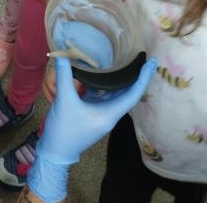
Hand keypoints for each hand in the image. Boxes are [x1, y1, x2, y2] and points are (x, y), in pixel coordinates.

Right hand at [26, 57, 156, 202]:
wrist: (55, 151)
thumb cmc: (64, 130)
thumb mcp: (64, 101)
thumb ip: (64, 76)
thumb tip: (62, 55)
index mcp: (110, 113)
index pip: (134, 94)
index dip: (143, 78)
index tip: (151, 62)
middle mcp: (110, 113)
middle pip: (128, 92)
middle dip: (135, 75)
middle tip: (140, 56)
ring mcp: (102, 113)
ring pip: (115, 93)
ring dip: (119, 78)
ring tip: (123, 60)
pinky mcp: (93, 112)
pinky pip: (103, 95)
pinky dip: (103, 83)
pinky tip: (99, 71)